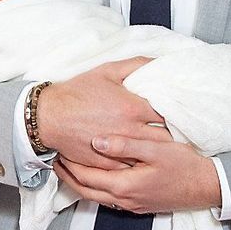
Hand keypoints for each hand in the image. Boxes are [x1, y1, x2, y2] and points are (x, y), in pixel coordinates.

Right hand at [36, 57, 166, 169]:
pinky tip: (144, 158)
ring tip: (166, 147)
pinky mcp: (108, 164)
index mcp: (133, 108)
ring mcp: (120, 150)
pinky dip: (140, 163)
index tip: (181, 112)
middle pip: (165, 138)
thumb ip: (136, 65)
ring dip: (159, 151)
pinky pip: (133, 167)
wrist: (49, 116)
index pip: (170, 114)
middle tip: (178, 131)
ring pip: (151, 155)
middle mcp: (129, 131)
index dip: (178, 113)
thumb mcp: (107, 71)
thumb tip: (158, 62)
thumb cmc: (77, 93)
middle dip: (173, 134)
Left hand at [53, 135, 221, 213]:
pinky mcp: (138, 204)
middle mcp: (124, 199)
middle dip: (67, 176)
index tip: (58, 150)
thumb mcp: (156, 149)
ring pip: (95, 196)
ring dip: (79, 183)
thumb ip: (125, 145)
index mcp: (124, 185)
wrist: (207, 187)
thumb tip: (97, 141)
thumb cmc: (184, 166)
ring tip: (69, 166)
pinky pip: (108, 198)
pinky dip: (95, 187)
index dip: (69, 164)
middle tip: (56, 159)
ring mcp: (131, 205)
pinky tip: (96, 175)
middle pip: (85, 190)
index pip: (85, 177)